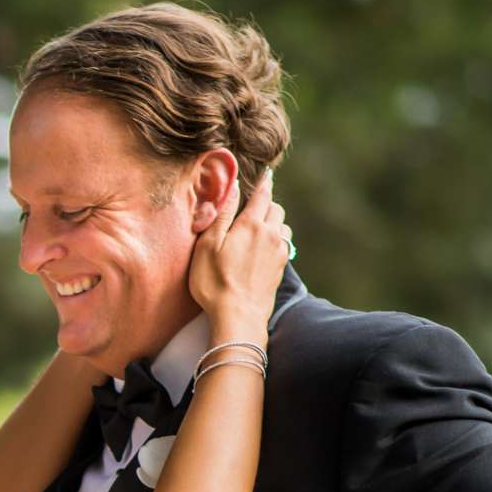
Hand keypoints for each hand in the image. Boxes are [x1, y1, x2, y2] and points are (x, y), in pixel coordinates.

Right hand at [187, 169, 290, 337]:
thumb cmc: (215, 282)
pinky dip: (276, 239)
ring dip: (273, 222)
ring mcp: (278, 252)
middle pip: (275, 209)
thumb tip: (232, 188)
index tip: (265, 175)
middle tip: (254, 205)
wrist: (238, 316)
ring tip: (258, 228)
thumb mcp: (208, 245)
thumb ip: (221, 214)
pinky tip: (264, 248)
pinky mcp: (280, 269)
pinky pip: (283, 244)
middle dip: (266, 203)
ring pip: (282, 226)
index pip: (262, 195)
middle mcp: (270, 234)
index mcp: (251, 224)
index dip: (263, 183)